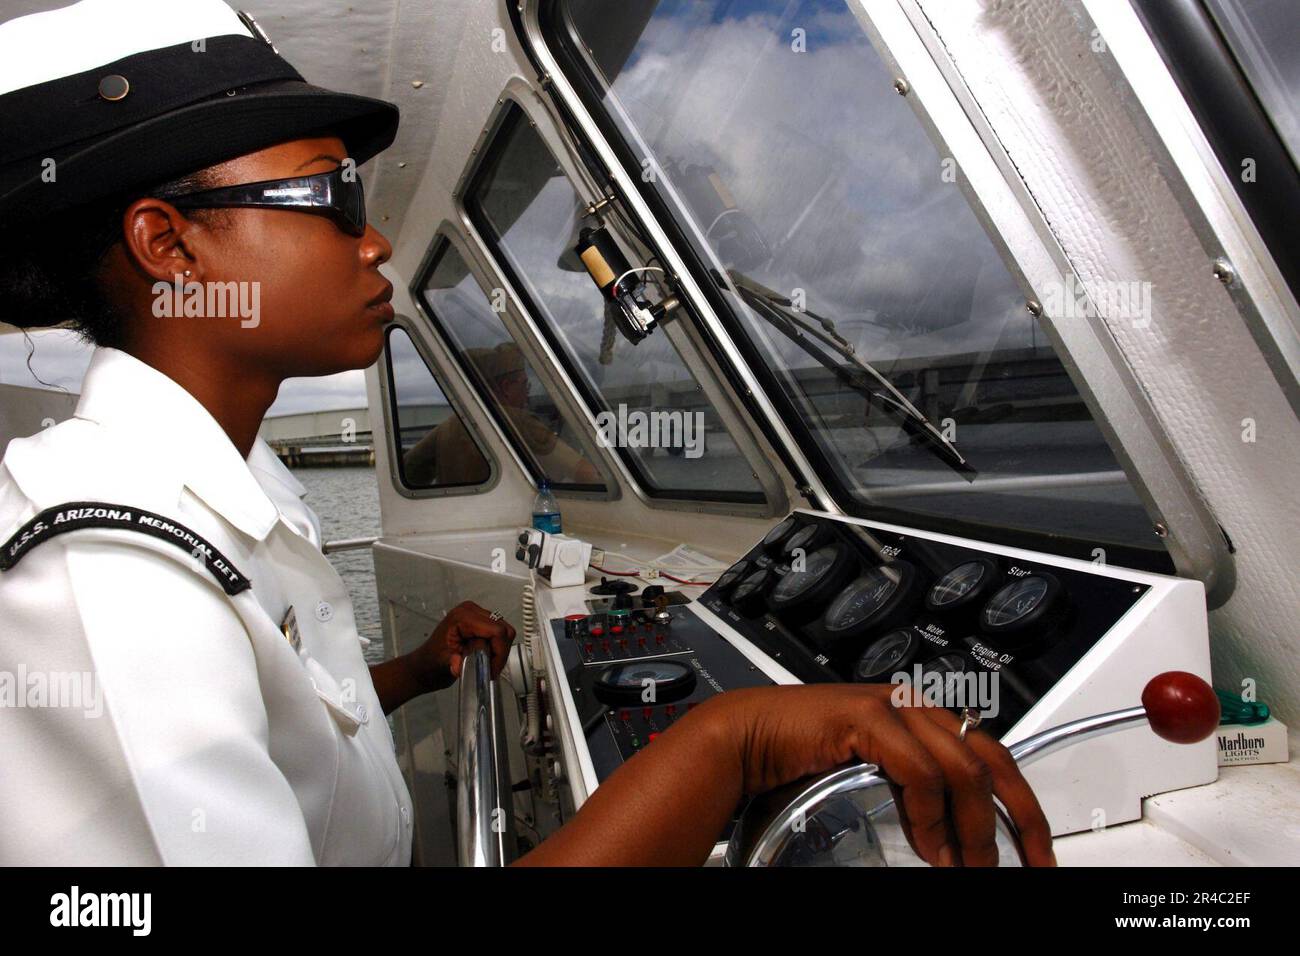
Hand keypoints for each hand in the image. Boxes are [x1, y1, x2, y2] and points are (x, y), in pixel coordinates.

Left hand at [408, 601, 516, 691]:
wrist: (425, 664)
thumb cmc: (431, 662)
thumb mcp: (444, 664)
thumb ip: (455, 663)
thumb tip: (463, 665)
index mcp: (462, 617)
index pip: (496, 631)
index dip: (499, 652)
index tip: (493, 669)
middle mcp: (471, 611)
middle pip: (503, 629)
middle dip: (501, 652)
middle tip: (491, 668)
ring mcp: (476, 614)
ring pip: (504, 630)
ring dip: (500, 650)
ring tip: (488, 664)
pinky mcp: (480, 621)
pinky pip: (499, 632)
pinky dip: (497, 647)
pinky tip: (487, 657)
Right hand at [708, 683, 1054, 866]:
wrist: (745, 739)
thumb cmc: (799, 760)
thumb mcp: (875, 782)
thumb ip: (915, 798)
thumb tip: (952, 845)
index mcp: (922, 718)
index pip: (994, 758)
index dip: (1023, 809)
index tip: (1038, 855)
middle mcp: (916, 706)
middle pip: (993, 759)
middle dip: (1020, 819)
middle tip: (1029, 866)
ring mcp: (894, 707)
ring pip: (964, 768)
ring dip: (974, 828)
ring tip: (969, 866)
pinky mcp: (869, 716)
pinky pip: (920, 770)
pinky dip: (929, 813)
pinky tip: (928, 844)